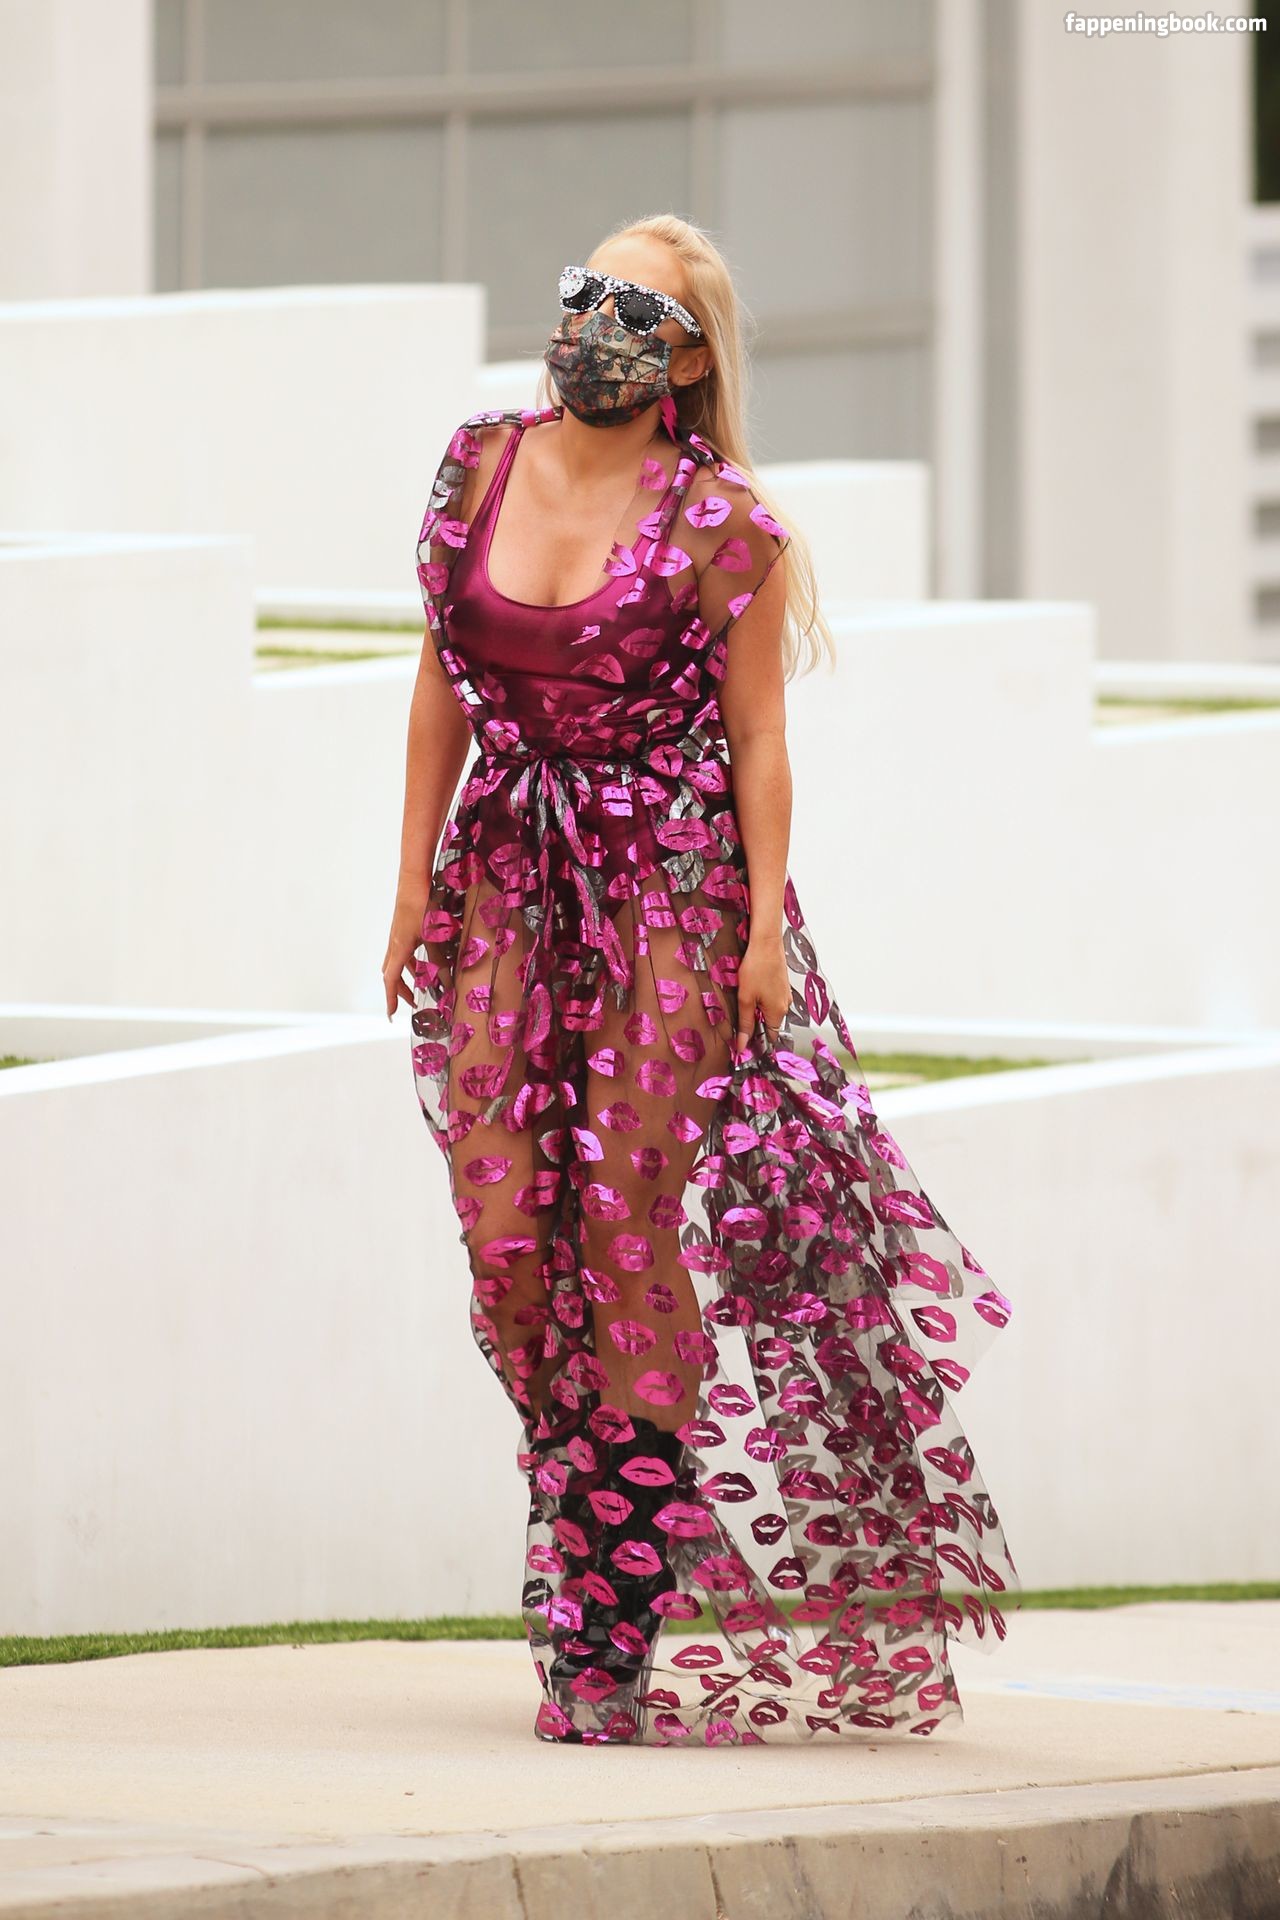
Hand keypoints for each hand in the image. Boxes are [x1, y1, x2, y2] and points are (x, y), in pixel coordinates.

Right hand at [382, 884, 429, 1020]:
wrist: (415, 879)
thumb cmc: (423, 905)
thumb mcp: (434, 936)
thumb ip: (439, 959)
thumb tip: (447, 982)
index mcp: (399, 948)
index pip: (391, 979)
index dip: (391, 998)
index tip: (391, 1014)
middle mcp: (395, 943)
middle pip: (392, 973)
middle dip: (400, 990)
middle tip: (411, 1003)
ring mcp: (398, 934)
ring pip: (398, 961)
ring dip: (408, 975)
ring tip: (423, 984)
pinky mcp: (403, 927)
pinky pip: (404, 950)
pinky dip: (413, 960)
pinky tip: (426, 959)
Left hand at [734, 937, 789, 1054]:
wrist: (766, 942)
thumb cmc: (756, 969)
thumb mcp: (745, 999)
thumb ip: (745, 1024)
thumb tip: (742, 1046)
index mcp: (778, 1013)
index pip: (770, 1037)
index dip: (757, 1041)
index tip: (743, 1041)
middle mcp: (786, 1005)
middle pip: (770, 1024)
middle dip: (756, 1024)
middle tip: (738, 1019)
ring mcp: (786, 994)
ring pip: (770, 1010)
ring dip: (758, 1010)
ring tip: (743, 1001)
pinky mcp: (782, 984)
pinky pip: (772, 999)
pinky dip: (762, 1000)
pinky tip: (752, 990)